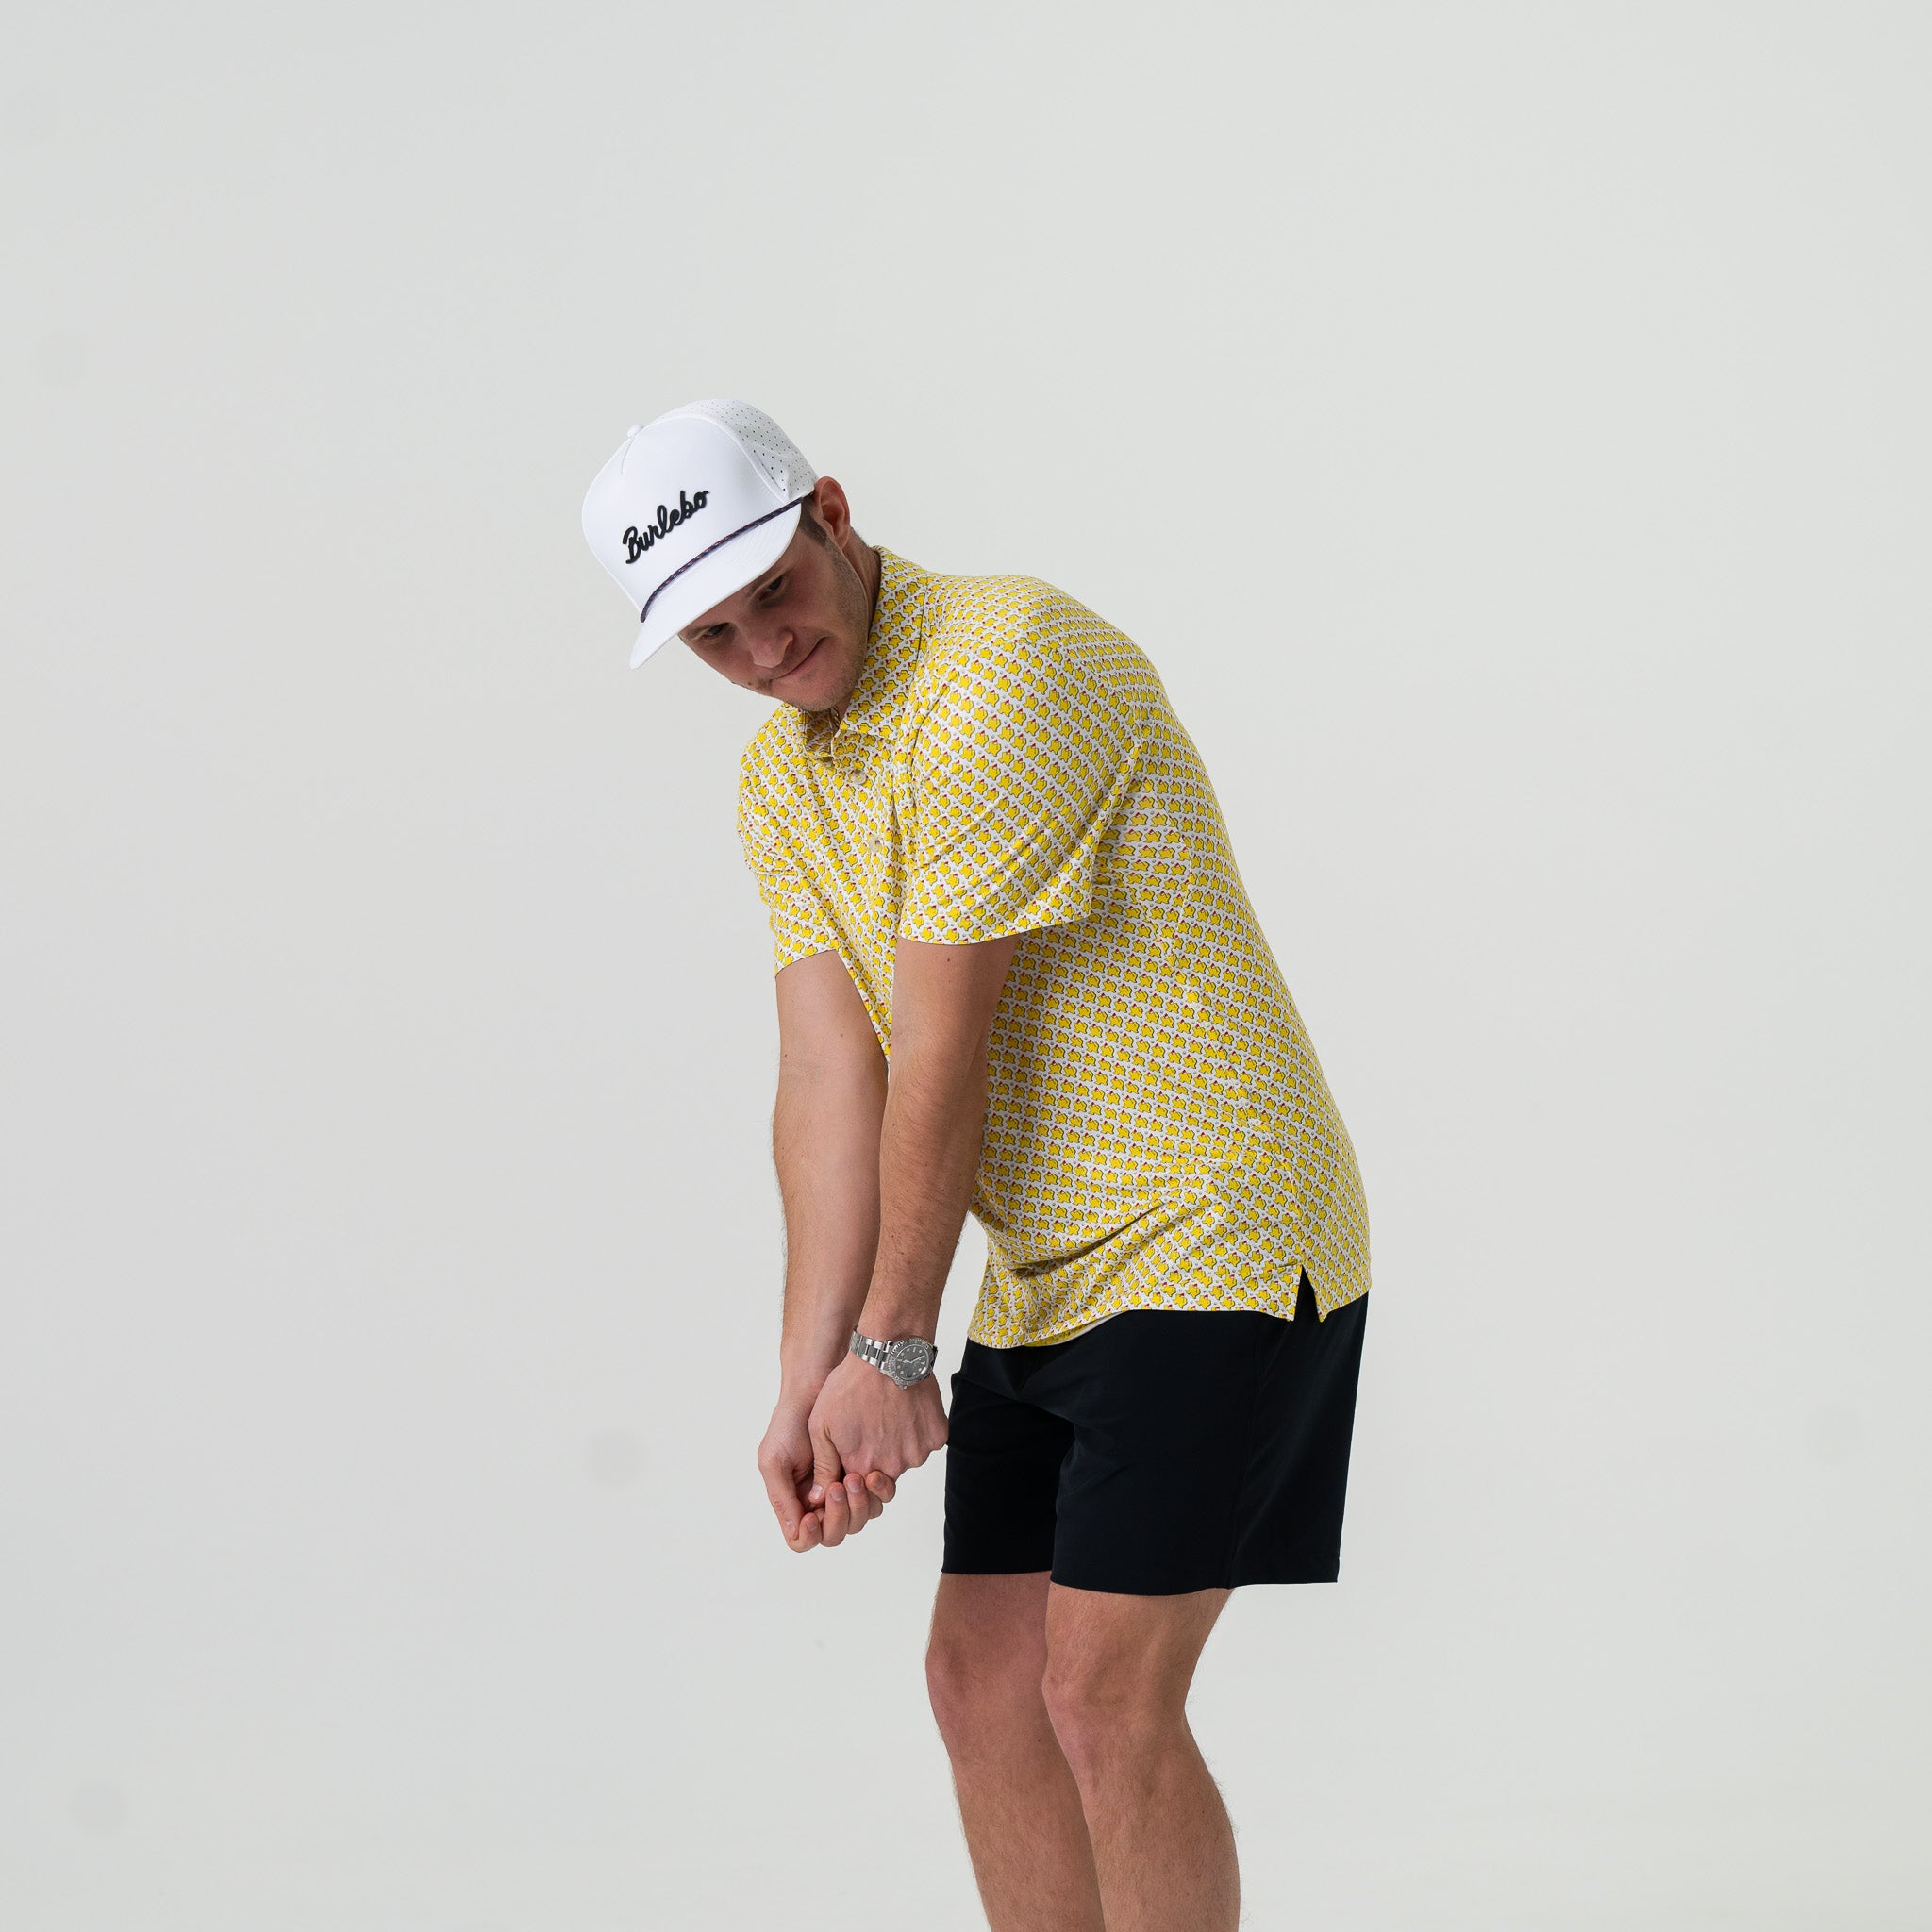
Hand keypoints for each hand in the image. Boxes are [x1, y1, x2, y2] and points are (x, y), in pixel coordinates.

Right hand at [758, 1396, 895, 1552]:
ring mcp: (846, 1490)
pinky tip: (872, 1474)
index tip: (813, 1517)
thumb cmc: (790, 1423)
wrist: (818, 1388)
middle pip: (834, 1533)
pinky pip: (878, 1498)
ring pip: (858, 1519)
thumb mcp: (774, 1460)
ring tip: (854, 1478)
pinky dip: (877, 1492)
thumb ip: (782, 1497)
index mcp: (795, 1502)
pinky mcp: (868, 1475)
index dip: (809, 1535)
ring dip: (859, 1505)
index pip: (802, 1539)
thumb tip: (795, 1532)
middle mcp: (822, 1501)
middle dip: (838, 1516)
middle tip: (838, 1487)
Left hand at [806, 1353, 947, 1547]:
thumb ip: (823, 1465)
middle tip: (871, 1426)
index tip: (854, 1445)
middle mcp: (893, 1467)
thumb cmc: (850, 1385)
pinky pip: (926, 1441)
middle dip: (877, 1458)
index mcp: (862, 1468)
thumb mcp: (821, 1424)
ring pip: (907, 1458)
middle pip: (885, 1476)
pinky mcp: (937, 1436)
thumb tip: (819, 1497)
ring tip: (886, 1412)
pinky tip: (904, 1408)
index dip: (855, 1471)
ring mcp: (918, 1452)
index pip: (859, 1488)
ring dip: (897, 1443)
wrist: (888, 1353)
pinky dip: (917, 1429)